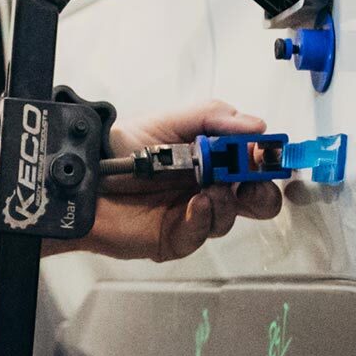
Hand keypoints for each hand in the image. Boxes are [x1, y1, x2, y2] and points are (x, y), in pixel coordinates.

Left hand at [83, 100, 283, 261]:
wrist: (87, 175)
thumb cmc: (125, 148)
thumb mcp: (172, 121)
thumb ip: (213, 117)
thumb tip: (256, 125)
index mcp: (214, 160)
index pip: (255, 166)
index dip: (267, 163)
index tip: (268, 155)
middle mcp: (208, 189)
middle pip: (255, 201)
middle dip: (261, 192)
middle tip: (252, 182)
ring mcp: (193, 216)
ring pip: (230, 218)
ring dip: (227, 202)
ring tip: (210, 188)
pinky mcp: (176, 239)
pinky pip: (201, 234)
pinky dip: (203, 218)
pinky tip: (196, 203)